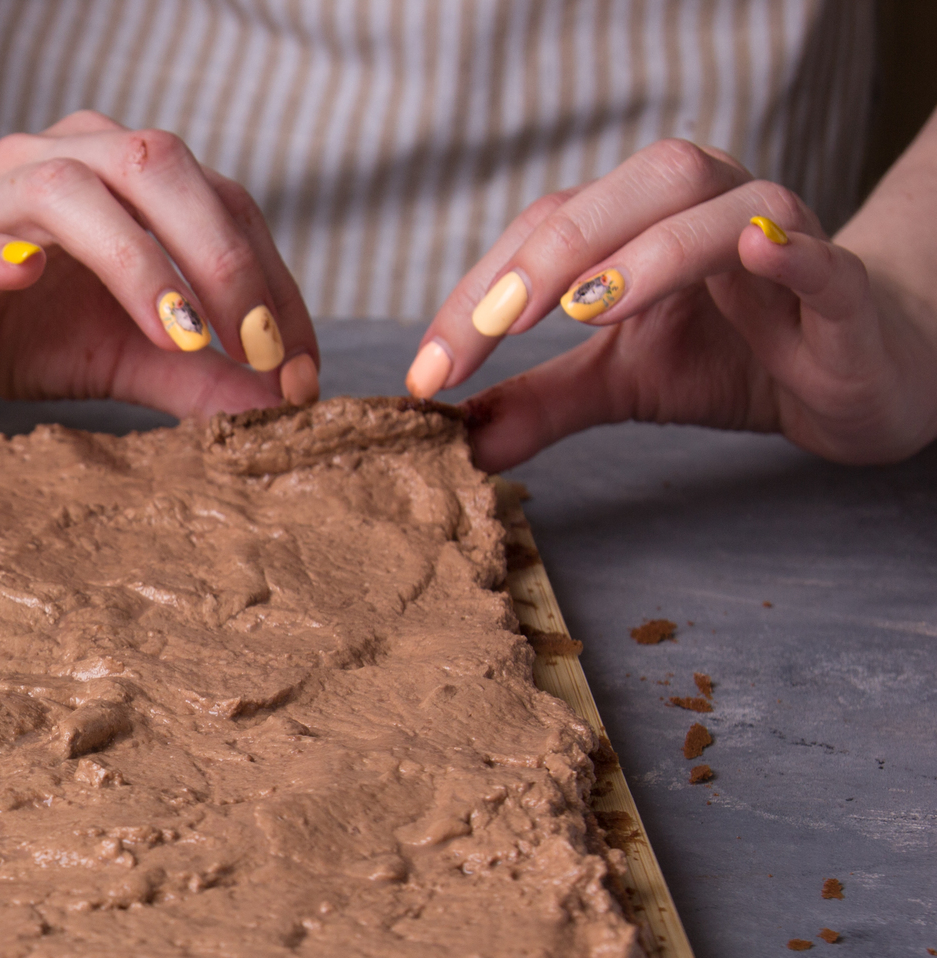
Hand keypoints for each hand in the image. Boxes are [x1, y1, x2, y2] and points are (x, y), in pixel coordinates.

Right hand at [0, 112, 321, 417]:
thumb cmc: (10, 334)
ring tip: (179, 335)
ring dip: (138, 261)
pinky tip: (31, 280)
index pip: (218, 201)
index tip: (299, 368)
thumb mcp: (120, 359)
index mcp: (121, 180)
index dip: (272, 278)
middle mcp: (61, 162)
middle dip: (221, 257)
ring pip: (71, 190)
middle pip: (155, 164)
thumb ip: (197, 376)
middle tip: (259, 346)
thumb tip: (284, 405)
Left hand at [404, 137, 936, 470]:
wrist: (858, 375)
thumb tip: (459, 440)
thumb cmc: (739, 355)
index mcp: (645, 219)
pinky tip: (752, 253)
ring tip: (584, 309)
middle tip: (493, 325)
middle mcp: (710, 207)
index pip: (548, 230)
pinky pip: (820, 259)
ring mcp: (782, 240)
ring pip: (717, 208)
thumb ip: (541, 403)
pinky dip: (786, 255)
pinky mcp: (842, 292)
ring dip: (646, 254)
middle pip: (629, 190)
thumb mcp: (622, 383)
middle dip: (549, 254)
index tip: (428, 371)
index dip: (480, 294)